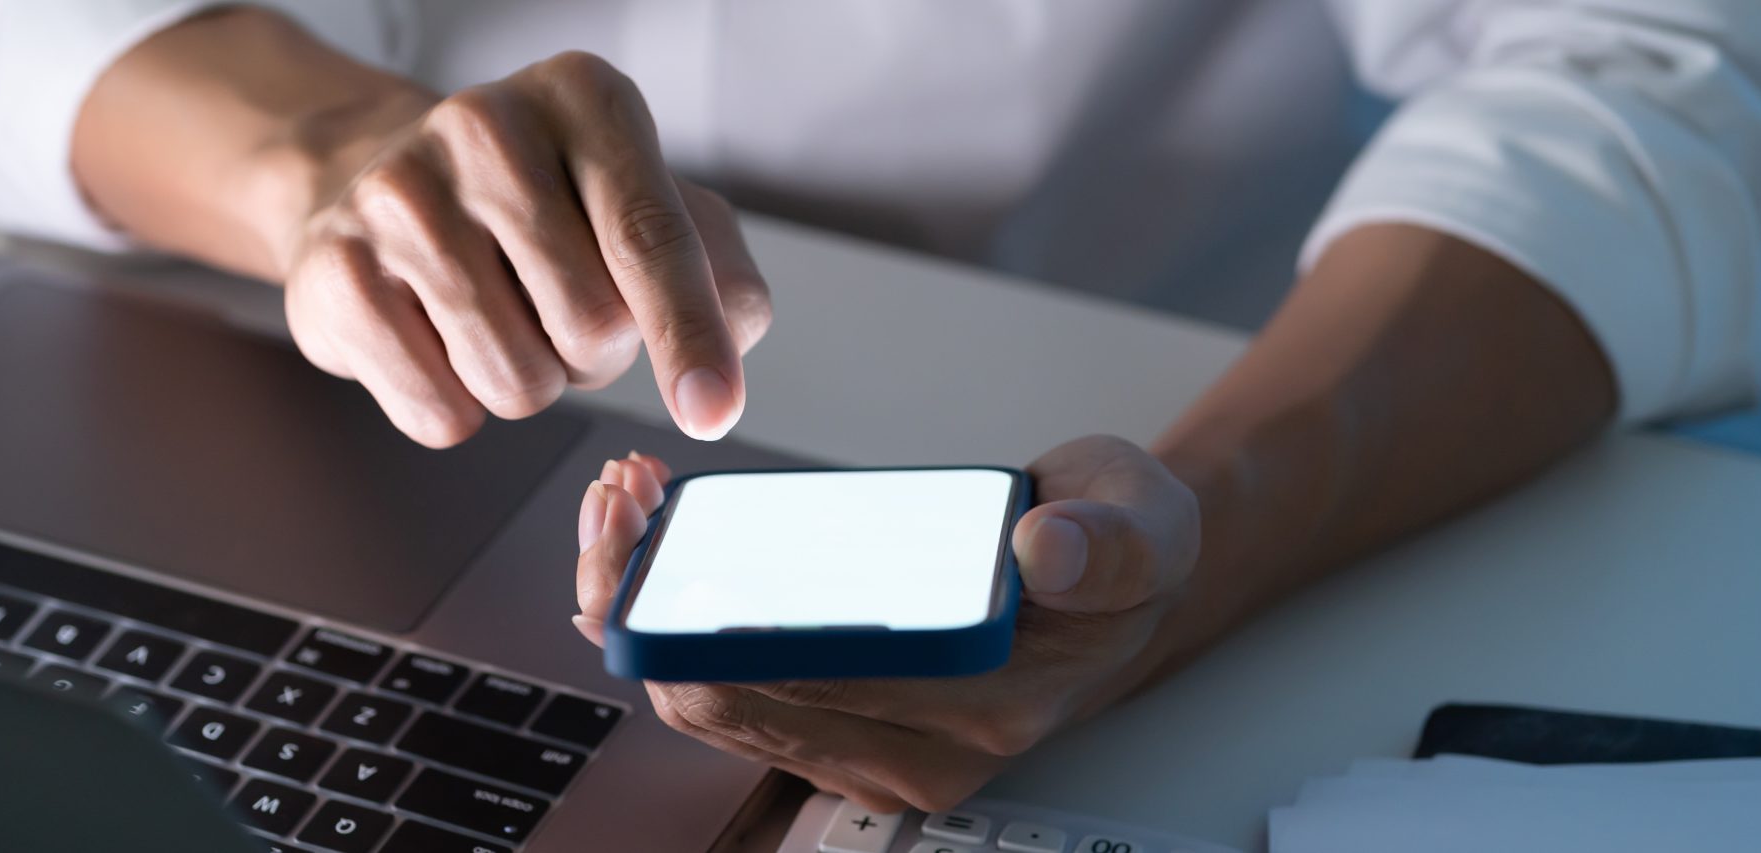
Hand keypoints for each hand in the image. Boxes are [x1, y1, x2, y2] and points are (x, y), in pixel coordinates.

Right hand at [279, 51, 770, 446]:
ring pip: (517, 381)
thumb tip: (727, 346)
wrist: (386, 187)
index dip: (689, 335)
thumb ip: (717, 275)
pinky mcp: (334, 270)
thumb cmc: (540, 208)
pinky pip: (440, 413)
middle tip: (560, 309)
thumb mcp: (646, 208)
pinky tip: (438, 339)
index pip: (650, 235)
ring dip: (529, 381)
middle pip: (592, 327)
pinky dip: (458, 405)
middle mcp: (485, 126)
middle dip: (597, 356)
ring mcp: (398, 194)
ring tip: (500, 317)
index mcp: (582, 97)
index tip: (711, 409)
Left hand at [571, 437, 1201, 810]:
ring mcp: (867, 753)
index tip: (656, 523)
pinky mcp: (833, 730)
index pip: (805, 686)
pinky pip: (720, 695)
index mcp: (981, 713)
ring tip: (625, 509)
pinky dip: (672, 627)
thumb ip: (1107, 541)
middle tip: (618, 499)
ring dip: (647, 614)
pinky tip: (647, 554)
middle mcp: (913, 758)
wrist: (1115, 576)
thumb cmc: (1114, 547)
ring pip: (706, 706)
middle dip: (648, 604)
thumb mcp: (1142, 521)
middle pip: (726, 705)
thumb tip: (1045, 551)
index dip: (705, 611)